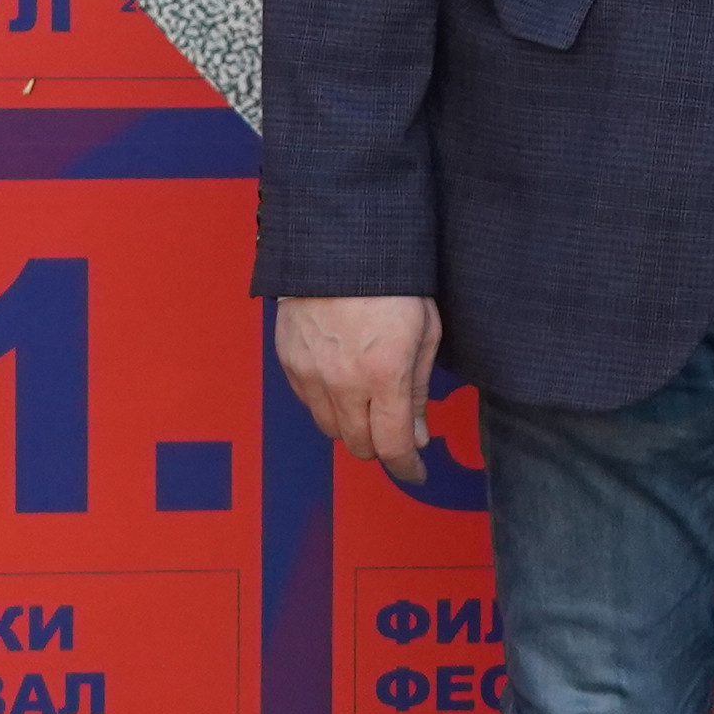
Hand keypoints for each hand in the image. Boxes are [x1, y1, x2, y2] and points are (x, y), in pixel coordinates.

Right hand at [276, 294, 443, 484]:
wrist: (337, 242)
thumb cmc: (392, 280)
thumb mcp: (425, 330)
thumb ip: (418, 389)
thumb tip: (416, 436)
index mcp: (384, 374)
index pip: (393, 446)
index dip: (407, 468)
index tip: (416, 472)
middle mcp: (342, 383)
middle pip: (359, 446)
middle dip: (381, 446)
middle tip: (396, 430)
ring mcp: (310, 375)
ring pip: (331, 430)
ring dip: (353, 427)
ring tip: (370, 401)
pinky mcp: (288, 363)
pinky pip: (308, 405)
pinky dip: (328, 405)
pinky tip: (343, 383)